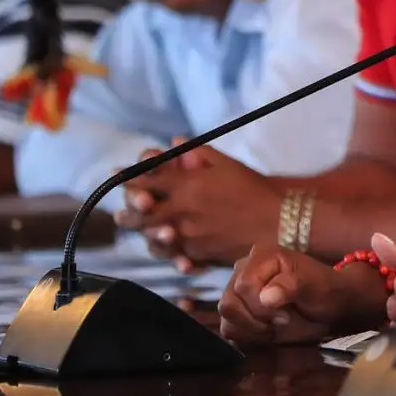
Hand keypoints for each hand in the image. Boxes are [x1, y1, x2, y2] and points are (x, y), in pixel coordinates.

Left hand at [117, 146, 283, 268]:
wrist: (278, 222)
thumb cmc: (253, 190)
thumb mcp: (226, 165)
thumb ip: (197, 153)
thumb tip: (174, 141)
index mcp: (188, 185)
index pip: (149, 180)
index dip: (130, 178)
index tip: (117, 175)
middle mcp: (182, 210)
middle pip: (142, 213)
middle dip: (128, 211)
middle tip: (119, 214)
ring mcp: (188, 235)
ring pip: (152, 236)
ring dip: (142, 233)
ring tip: (136, 233)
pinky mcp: (198, 254)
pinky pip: (174, 253)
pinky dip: (167, 250)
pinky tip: (164, 247)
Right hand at [218, 243, 368, 346]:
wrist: (329, 306)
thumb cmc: (324, 291)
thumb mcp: (315, 286)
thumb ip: (292, 286)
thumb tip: (266, 297)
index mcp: (262, 256)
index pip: (244, 286)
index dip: (262, 308)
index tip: (286, 316)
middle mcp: (244, 269)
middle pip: (230, 303)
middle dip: (257, 320)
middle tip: (283, 322)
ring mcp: (237, 290)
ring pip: (226, 317)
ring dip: (252, 330)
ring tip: (275, 329)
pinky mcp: (237, 310)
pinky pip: (228, 328)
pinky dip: (246, 337)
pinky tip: (266, 334)